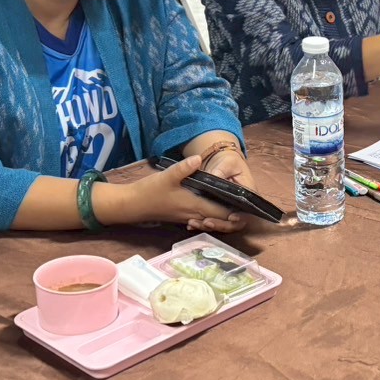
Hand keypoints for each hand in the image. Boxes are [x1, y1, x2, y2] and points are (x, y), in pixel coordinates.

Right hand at [124, 153, 250, 233]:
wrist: (132, 205)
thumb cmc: (149, 191)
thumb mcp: (166, 176)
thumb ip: (184, 168)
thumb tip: (199, 158)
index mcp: (194, 206)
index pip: (222, 213)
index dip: (236, 213)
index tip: (247, 207)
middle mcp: (194, 215)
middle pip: (219, 221)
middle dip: (233, 218)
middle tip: (245, 210)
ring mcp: (188, 217)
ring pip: (211, 221)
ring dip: (222, 218)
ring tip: (233, 208)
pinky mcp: (182, 216)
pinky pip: (202, 220)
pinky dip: (211, 217)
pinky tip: (213, 208)